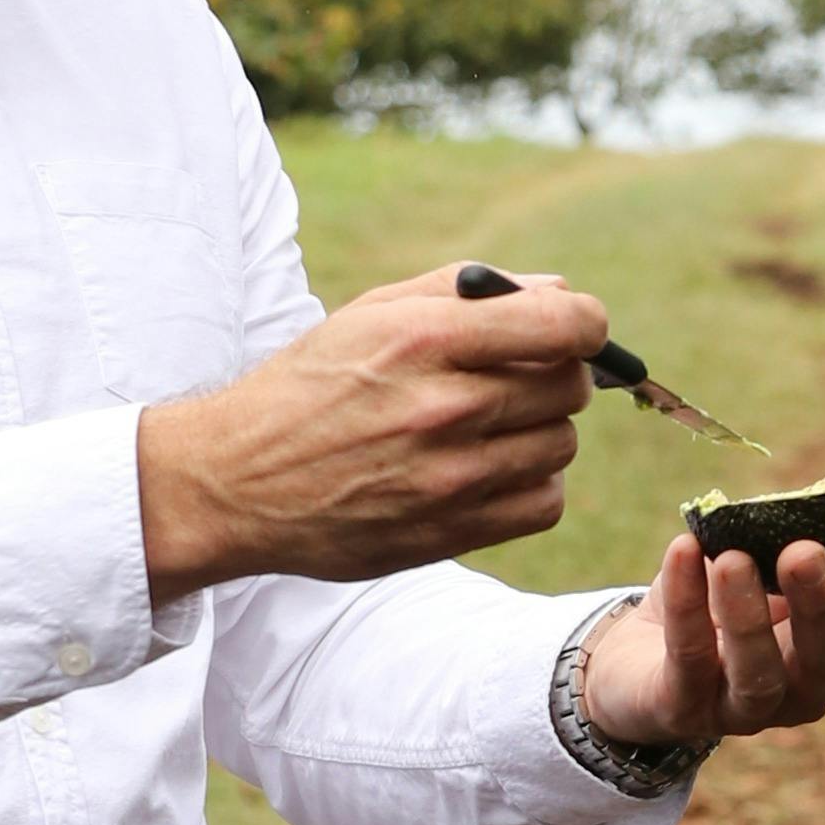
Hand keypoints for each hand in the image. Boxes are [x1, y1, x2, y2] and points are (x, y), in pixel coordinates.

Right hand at [138, 263, 605, 595]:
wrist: (237, 480)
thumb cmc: (308, 386)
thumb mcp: (370, 313)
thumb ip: (467, 292)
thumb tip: (559, 293)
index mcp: (423, 340)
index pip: (564, 325)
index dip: (588, 324)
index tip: (578, 330)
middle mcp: (442, 407)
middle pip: (569, 386)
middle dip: (557, 373)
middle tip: (519, 377)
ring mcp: (448, 476)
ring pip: (561, 445)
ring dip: (541, 430)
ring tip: (492, 425)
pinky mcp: (449, 531)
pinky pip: (545, 503)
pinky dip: (534, 484)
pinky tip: (495, 468)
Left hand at [577, 516, 824, 749]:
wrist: (643, 657)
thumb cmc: (724, 597)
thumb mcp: (770, 551)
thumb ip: (818, 514)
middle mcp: (807, 685)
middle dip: (819, 603)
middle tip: (803, 551)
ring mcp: (749, 708)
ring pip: (760, 676)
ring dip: (747, 617)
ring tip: (733, 558)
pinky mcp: (685, 709)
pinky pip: (689, 659)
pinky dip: (686, 604)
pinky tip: (683, 550)